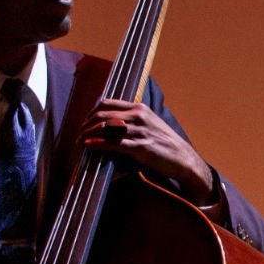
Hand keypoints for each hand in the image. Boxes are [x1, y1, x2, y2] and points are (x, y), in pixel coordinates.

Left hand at [83, 101, 217, 204]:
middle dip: (86, 124)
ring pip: (105, 128)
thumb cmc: (166, 145)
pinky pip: (113, 144)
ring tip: (80, 142)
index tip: (85, 122)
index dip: (91, 112)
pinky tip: (89, 146)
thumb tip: (110, 125)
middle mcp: (139, 117)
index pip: (107, 104)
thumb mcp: (151, 125)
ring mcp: (140, 132)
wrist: (184, 160)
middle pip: (102, 115)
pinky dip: (98, 144)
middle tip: (79, 134)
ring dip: (88, 134)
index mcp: (140, 109)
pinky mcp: (141, 147)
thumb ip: (132, 121)